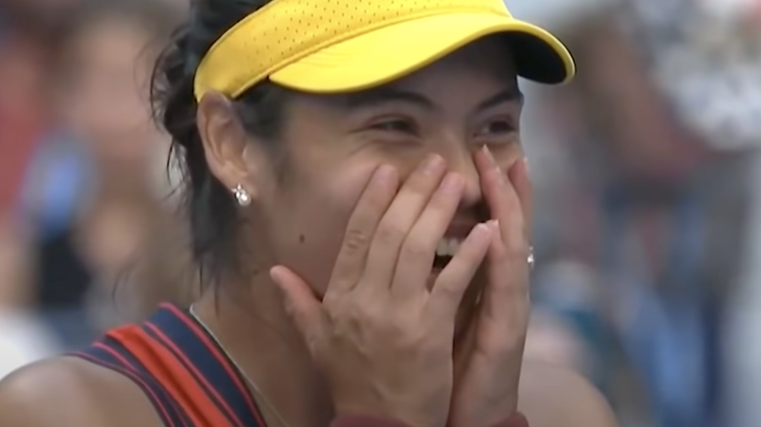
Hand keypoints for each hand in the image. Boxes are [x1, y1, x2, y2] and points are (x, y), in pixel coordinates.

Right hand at [271, 156, 495, 426]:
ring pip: (418, 247)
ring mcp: (398, 312)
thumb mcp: (317, 342)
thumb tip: (274, 271)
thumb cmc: (352, 383)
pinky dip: (470, 253)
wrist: (380, 425)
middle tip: (434, 162)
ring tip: (457, 181)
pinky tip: (487, 231)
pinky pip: (450, 281)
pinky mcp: (429, 329)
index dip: (373, 201)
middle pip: (390, 232)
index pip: (356, 237)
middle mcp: (366, 298)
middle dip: (413, 192)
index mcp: (341, 297)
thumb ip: (298, 302)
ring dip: (439, 209)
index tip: (388, 170)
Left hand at [448, 148, 533, 426]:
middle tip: (491, 149)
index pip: (479, 230)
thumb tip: (402, 257)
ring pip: (511, 244)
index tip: (471, 158)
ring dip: (508, 206)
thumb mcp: (429, 323)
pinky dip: (502, 253)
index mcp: (476, 286)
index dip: (478, 196)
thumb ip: (421, 287)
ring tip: (506, 168)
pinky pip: (506, 283)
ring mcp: (506, 307)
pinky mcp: (507, 328)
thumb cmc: (445, 373)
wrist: (469, 417)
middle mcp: (497, 291)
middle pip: (504, 227)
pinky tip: (499, 227)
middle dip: (498, 188)